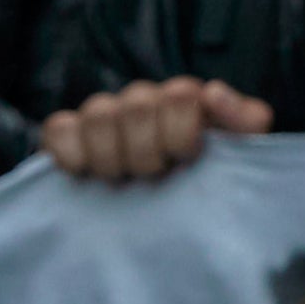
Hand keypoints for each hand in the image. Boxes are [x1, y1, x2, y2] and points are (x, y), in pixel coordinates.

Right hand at [39, 76, 272, 180]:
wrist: (175, 210)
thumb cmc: (213, 176)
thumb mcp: (244, 151)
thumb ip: (245, 120)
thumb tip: (213, 93)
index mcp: (186, 98)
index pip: (179, 94)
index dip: (182, 133)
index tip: (187, 159)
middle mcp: (144, 99)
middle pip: (137, 105)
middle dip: (148, 151)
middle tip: (156, 175)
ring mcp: (105, 114)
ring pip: (99, 112)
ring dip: (112, 155)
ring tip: (123, 179)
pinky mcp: (69, 134)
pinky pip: (59, 127)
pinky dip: (70, 151)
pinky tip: (84, 173)